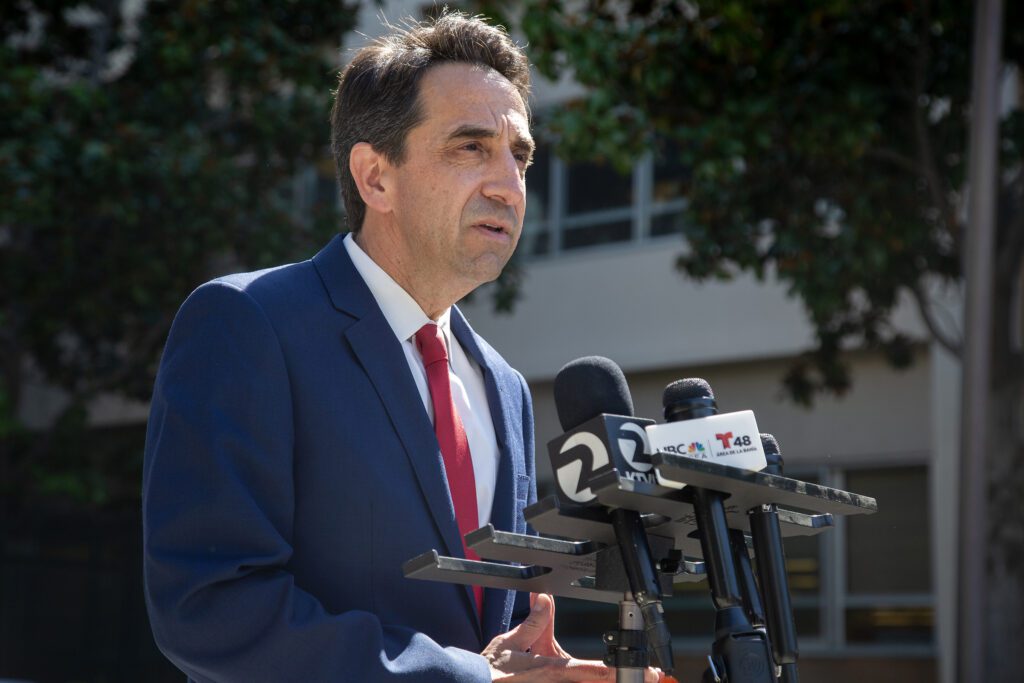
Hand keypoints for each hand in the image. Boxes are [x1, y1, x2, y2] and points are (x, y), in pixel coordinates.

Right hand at [482, 593, 662, 681]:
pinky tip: (609, 678)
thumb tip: (544, 598)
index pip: (590, 671)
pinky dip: (594, 680)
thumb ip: (533, 621)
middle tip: (654, 676)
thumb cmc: (493, 669)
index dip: (615, 671)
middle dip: (625, 679)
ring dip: (610, 680)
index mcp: (552, 670)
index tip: (642, 672)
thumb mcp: (512, 640)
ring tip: (642, 677)